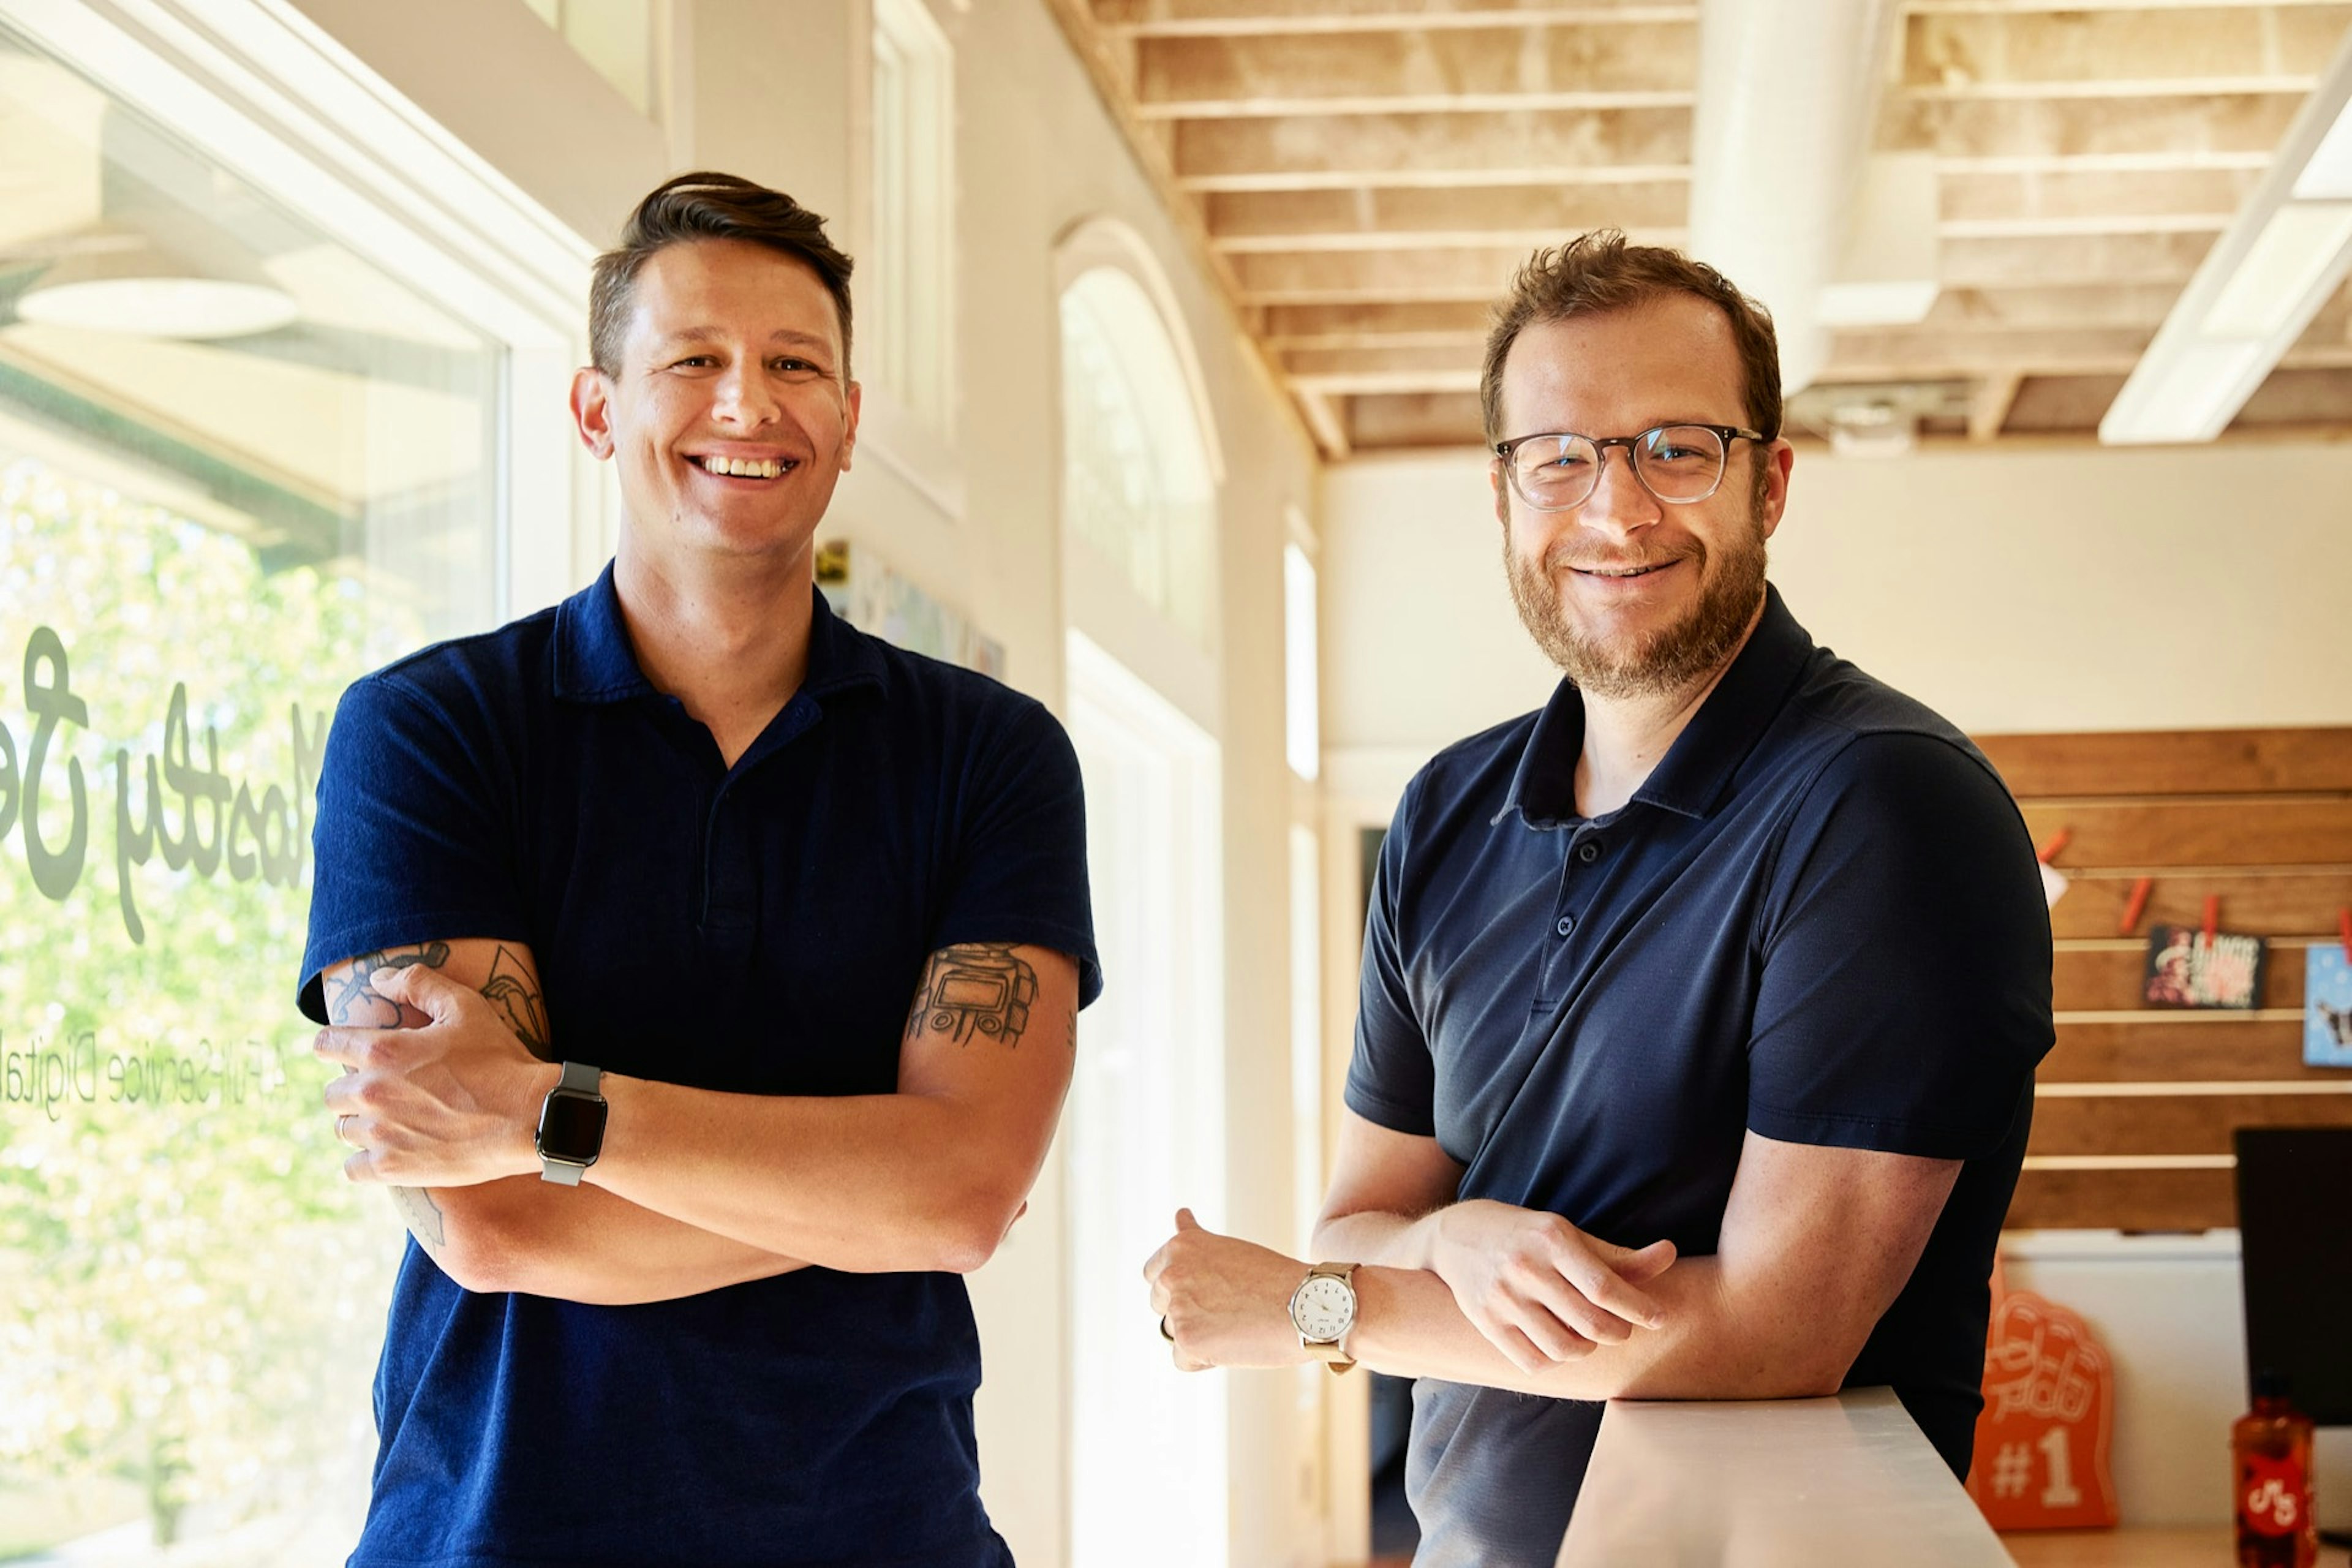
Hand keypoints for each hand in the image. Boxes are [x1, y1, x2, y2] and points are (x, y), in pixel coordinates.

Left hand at [314, 964, 552, 1186]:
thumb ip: (418, 983)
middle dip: (353, 1086)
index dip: (336, 1043)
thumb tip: (379, 979)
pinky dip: (365, 1159)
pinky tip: (388, 1149)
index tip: (350, 1049)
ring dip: (361, 1122)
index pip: (326, 1044)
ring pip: (342, 1129)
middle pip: (332, 1092)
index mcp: (383, 1051)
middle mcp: (372, 1093)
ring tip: (392, 1119)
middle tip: (385, 1087)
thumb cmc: (500, 1059)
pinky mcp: (393, 1168)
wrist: (530, 1116)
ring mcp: (380, 1134)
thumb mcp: (466, 1007)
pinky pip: (352, 1168)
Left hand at [1143, 1209, 1313, 1371]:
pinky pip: (1183, 1359)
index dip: (1179, 1286)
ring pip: (1174, 1331)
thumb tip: (1180, 1215)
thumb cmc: (1274, 1277)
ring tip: (1237, 1325)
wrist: (1306, 1306)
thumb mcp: (1229, 1247)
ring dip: (1198, 1334)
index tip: (1204, 1290)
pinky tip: (1234, 1345)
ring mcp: (1177, 1307)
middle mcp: (1172, 1273)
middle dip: (1186, 1310)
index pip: (1153, 1272)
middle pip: (1159, 1303)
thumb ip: (1196, 1241)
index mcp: (1180, 1245)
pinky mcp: (1187, 1340)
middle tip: (1227, 1308)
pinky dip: (1204, 1359)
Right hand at [1427, 1199, 1674, 1371]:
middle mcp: (1525, 1267)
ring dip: (1588, 1350)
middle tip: (1622, 1328)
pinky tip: (1559, 1343)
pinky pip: (1532, 1361)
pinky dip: (1555, 1360)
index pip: (1604, 1286)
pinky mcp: (1486, 1322)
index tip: (1658, 1318)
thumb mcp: (1568, 1234)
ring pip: (1564, 1348)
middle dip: (1618, 1332)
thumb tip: (1669, 1254)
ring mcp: (1502, 1297)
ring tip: (1589, 1336)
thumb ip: (1618, 1255)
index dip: (1638, 1308)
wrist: (1455, 1236)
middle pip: (1589, 1322)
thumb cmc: (1525, 1235)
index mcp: (1551, 1239)